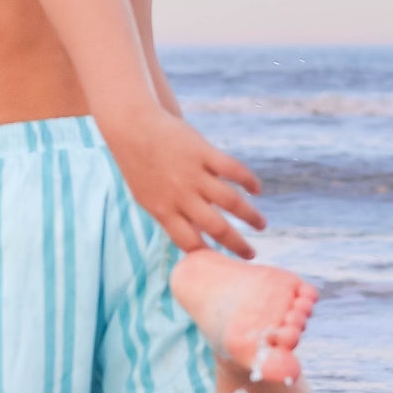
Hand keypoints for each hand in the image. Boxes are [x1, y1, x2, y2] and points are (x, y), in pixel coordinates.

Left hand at [106, 109, 264, 257]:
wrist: (131, 127)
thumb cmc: (139, 165)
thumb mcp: (147, 197)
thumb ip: (171, 216)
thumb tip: (197, 237)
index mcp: (163, 210)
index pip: (189, 242)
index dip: (207, 256)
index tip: (221, 265)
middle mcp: (180, 195)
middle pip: (216, 227)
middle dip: (237, 245)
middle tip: (251, 255)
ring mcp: (193, 173)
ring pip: (231, 201)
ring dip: (250, 216)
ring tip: (261, 224)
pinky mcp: (204, 152)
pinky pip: (233, 170)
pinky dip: (249, 181)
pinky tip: (256, 190)